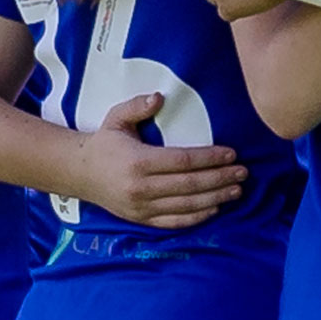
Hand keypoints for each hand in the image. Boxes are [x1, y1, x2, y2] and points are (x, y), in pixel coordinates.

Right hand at [70, 93, 245, 228]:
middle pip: (189, 185)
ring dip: (215, 198)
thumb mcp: (116, 118)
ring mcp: (141, 207)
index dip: (209, 158)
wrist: (78, 173)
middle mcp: (140, 188)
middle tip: (243, 172)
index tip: (231, 153)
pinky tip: (215, 208)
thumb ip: (137, 106)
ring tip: (237, 190)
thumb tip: (159, 97)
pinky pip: (173, 222)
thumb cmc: (104, 143)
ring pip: (186, 206)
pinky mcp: (140, 219)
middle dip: (220, 178)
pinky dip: (196, 217)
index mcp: (138, 162)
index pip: (182, 162)